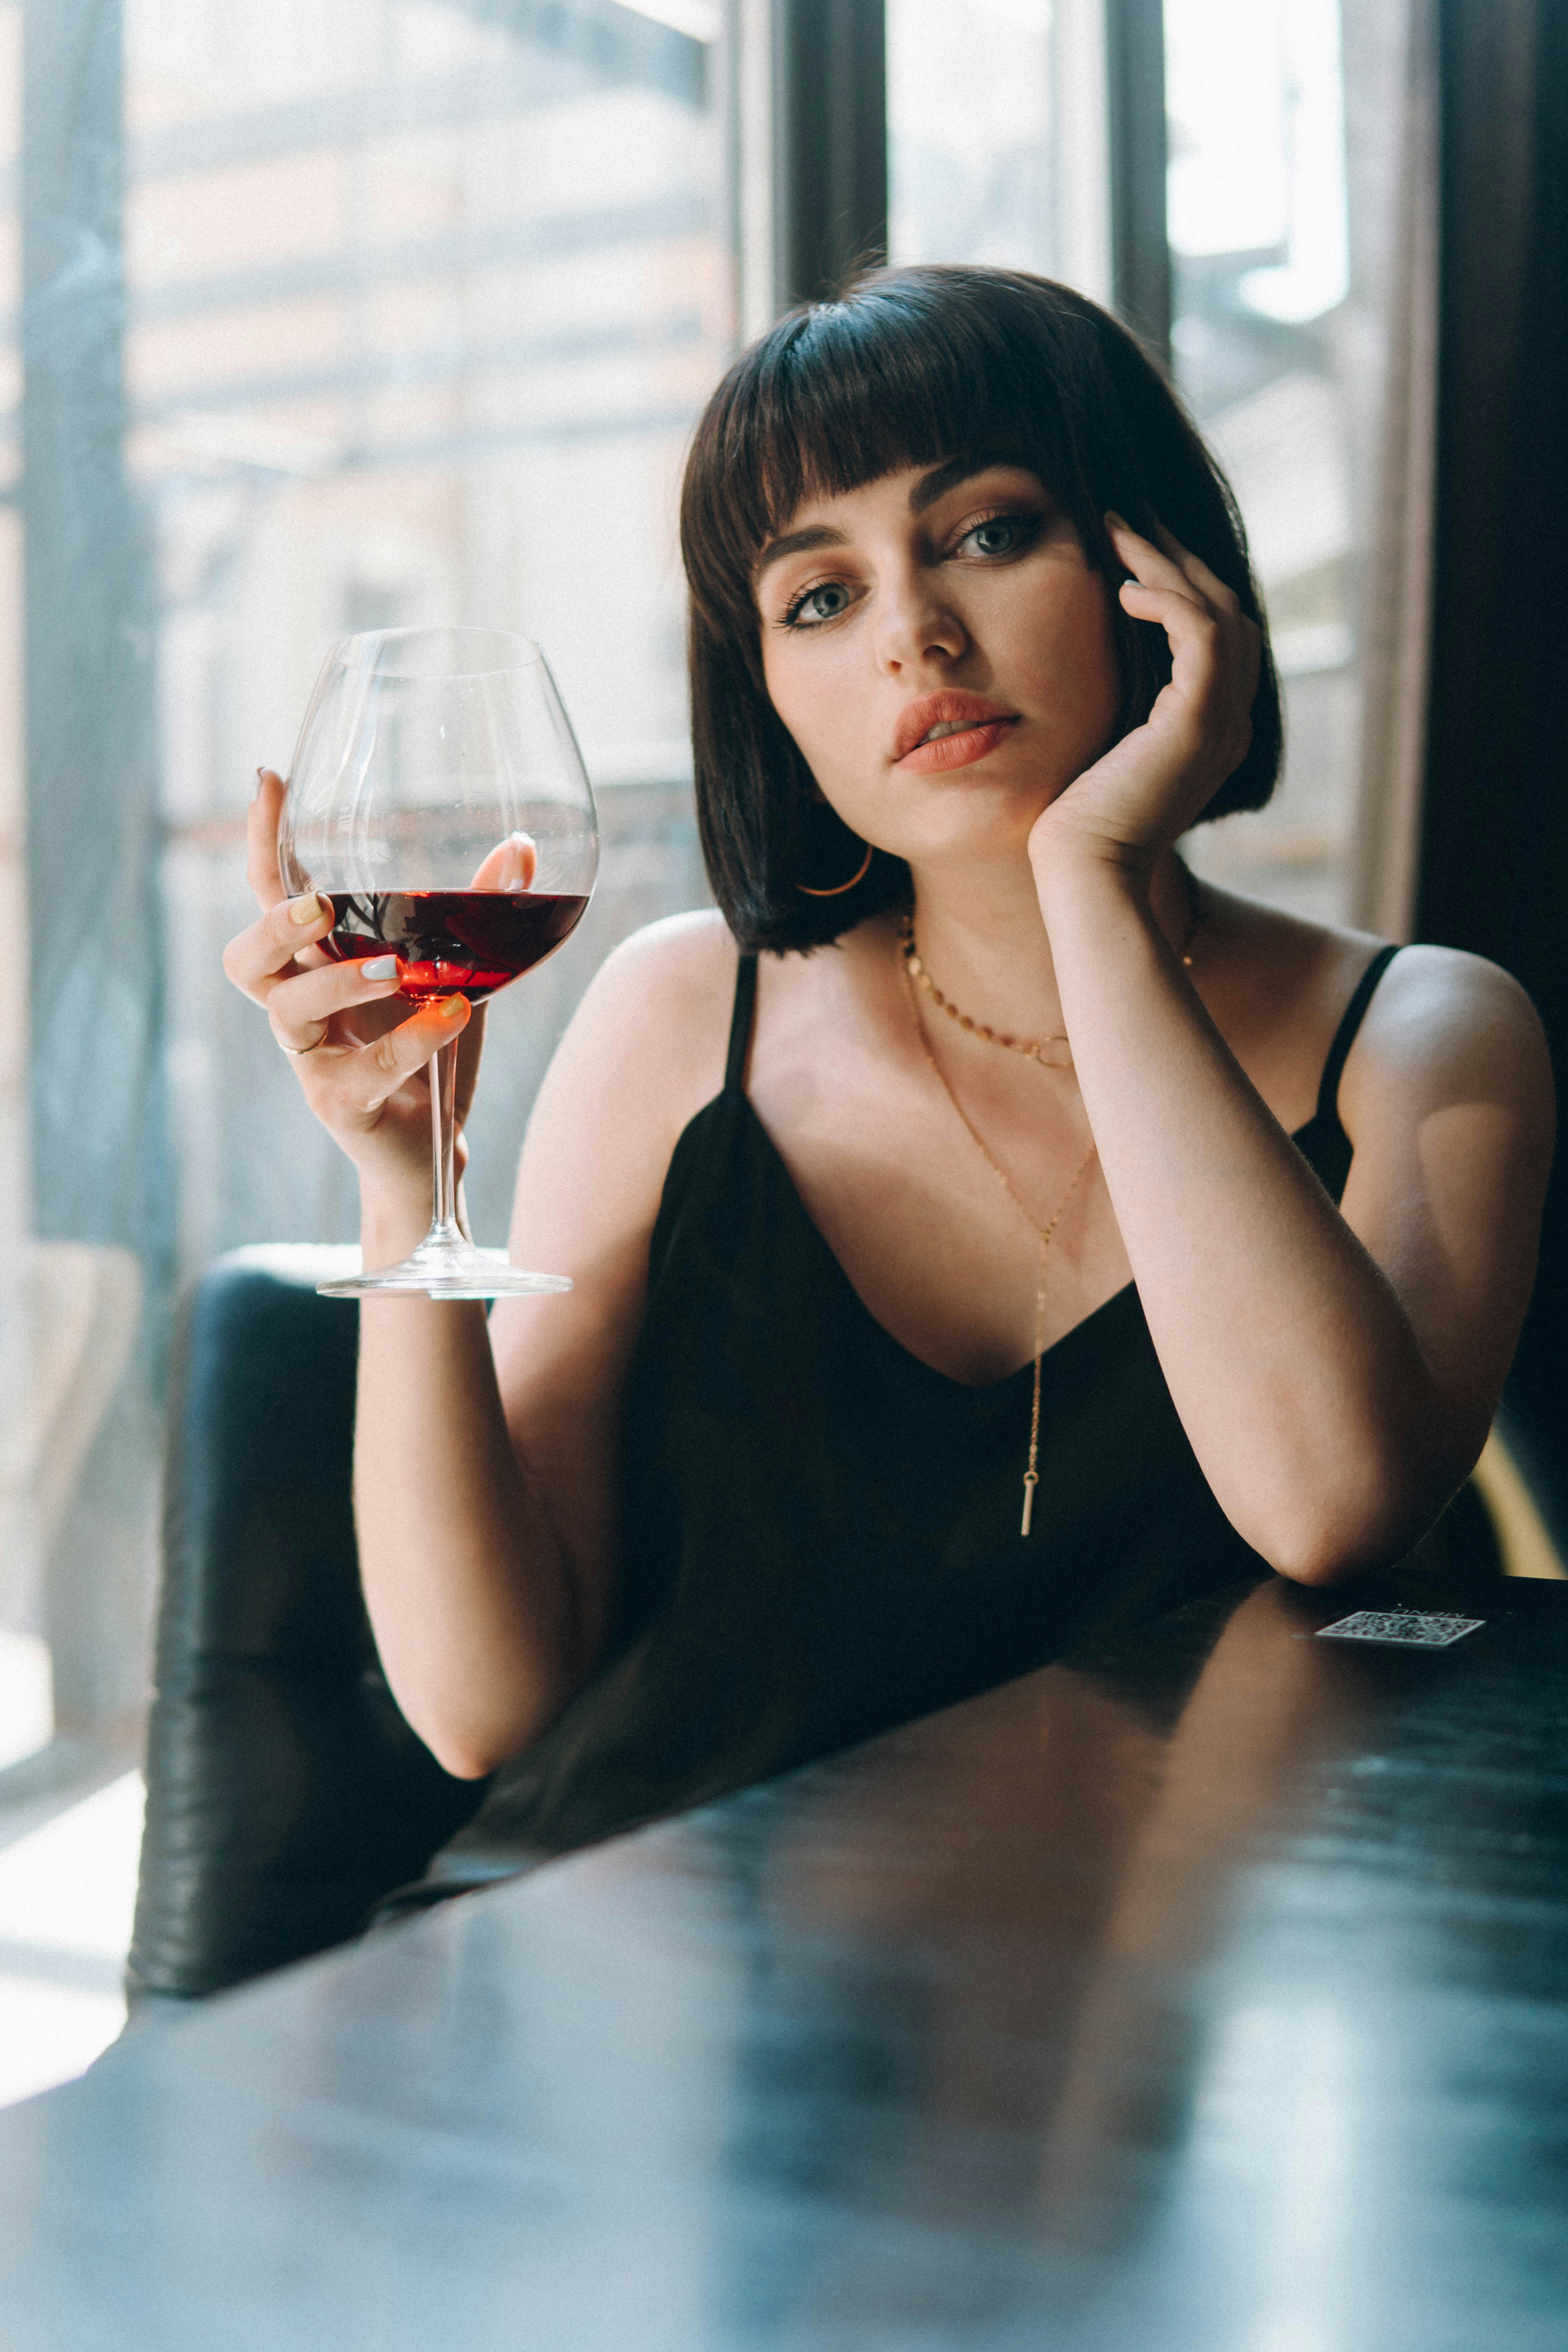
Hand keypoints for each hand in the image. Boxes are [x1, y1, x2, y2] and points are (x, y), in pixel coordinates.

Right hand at [221, 771, 514, 1204]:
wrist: (434, 1152)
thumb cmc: (431, 1052)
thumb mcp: (457, 974)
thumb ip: (477, 913)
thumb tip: (520, 846)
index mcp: (316, 966)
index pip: (270, 897)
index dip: (264, 842)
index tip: (272, 780)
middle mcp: (300, 1010)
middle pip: (244, 958)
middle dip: (273, 925)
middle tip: (322, 906)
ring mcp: (313, 1061)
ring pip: (285, 1012)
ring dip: (335, 982)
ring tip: (395, 969)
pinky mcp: (340, 1104)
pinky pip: (365, 1068)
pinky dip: (412, 1038)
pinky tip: (454, 1015)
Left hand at [1030, 514, 1260, 882]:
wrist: (1086, 875)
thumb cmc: (1077, 826)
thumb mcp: (1100, 750)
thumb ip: (1115, 709)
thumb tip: (1088, 668)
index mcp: (1210, 729)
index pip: (1215, 635)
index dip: (1180, 583)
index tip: (1131, 548)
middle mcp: (1229, 721)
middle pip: (1224, 611)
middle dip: (1176, 558)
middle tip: (1127, 519)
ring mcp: (1220, 722)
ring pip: (1215, 611)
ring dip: (1166, 564)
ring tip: (1117, 531)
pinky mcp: (1197, 722)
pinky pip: (1199, 633)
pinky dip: (1166, 601)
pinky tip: (1123, 590)